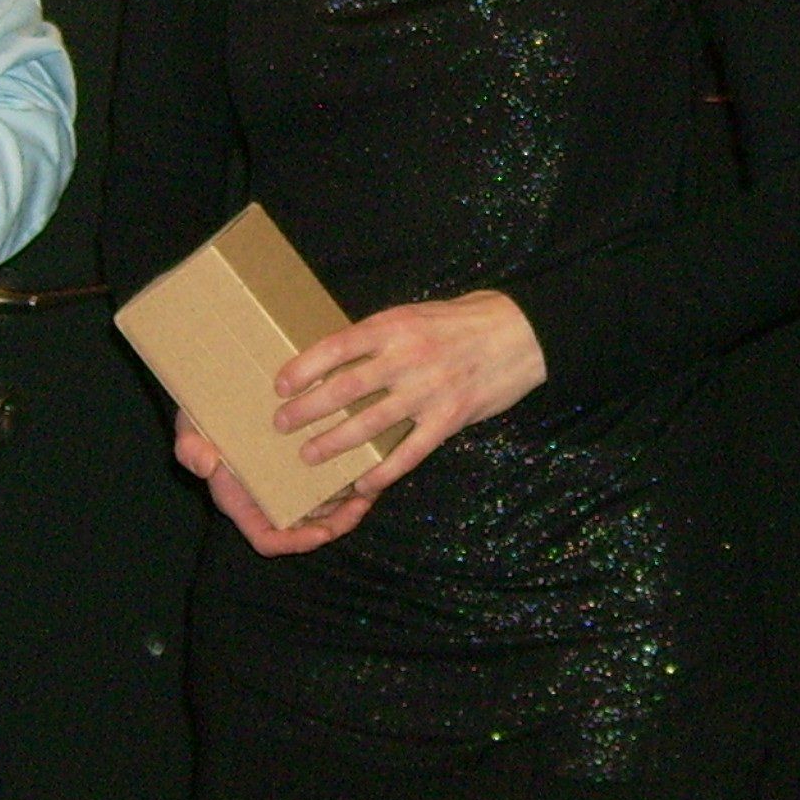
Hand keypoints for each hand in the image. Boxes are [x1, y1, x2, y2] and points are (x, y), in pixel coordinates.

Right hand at [173, 406, 371, 554]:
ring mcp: (289, 480)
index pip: (269, 539)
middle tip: (361, 503)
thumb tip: (205, 464)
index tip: (321, 533)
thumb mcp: (187, 428)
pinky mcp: (306, 459)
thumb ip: (188, 448)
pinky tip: (369, 461)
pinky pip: (333, 476)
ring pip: (326, 505)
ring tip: (372, 484)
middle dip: (338, 522)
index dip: (296, 543)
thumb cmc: (199, 414)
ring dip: (350, 500)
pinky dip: (352, 474)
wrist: (217, 387)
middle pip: (308, 526)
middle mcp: (269, 497)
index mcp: (242, 502)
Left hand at [270, 291, 543, 499]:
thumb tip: (334, 360)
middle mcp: (407, 358)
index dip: (303, 368)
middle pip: (344, 389)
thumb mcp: (414, 316)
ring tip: (308, 455)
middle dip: (307, 410)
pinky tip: (362, 483)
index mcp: (394, 327)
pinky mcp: (449, 419)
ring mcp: (428, 391)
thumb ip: (379, 337)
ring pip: (370, 424)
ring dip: (334, 443)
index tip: (280, 385)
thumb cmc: (461, 322)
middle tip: (281, 425)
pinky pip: (409, 452)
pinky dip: (383, 471)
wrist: (519, 333)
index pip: (336, 348)